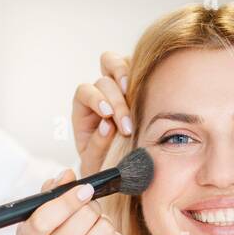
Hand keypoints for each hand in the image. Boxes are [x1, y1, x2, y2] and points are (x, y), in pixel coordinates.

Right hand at [9, 169, 123, 234]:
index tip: (84, 188)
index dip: (70, 199)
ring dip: (102, 220)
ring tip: (92, 225)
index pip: (48, 216)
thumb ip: (49, 195)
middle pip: (85, 217)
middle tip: (85, 209)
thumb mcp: (32, 221)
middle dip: (89, 206)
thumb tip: (69, 174)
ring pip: (105, 229)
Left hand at [73, 51, 131, 176]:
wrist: (117, 170)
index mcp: (84, 109)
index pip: (84, 92)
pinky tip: (150, 88)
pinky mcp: (136, 84)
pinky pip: (135, 67)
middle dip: (116, 100)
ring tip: (135, 96)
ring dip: (125, 76)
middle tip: (126, 122)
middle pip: (103, 80)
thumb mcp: (94, 161)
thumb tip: (107, 125)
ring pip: (115, 64)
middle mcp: (99, 94)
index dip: (96, 99)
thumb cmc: (102, 164)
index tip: (108, 115)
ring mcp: (117, 86)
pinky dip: (141, 73)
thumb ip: (97, 144)